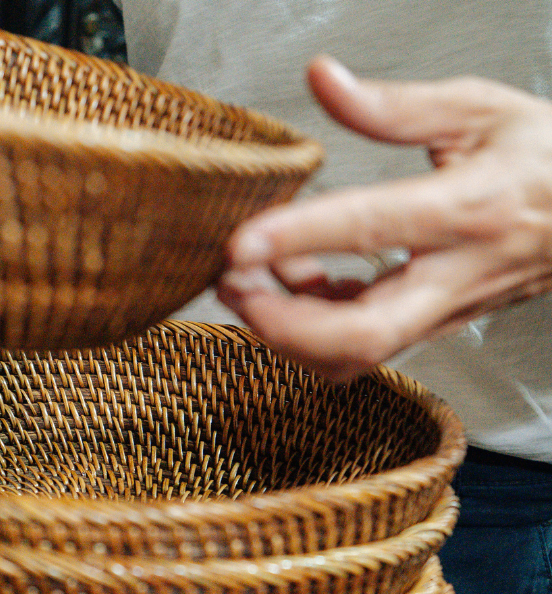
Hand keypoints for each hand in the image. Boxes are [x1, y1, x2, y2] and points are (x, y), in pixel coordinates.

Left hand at [217, 56, 551, 379]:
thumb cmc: (543, 158)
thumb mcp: (479, 109)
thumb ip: (394, 106)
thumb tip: (322, 79)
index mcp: (470, 206)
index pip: (374, 226)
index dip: (301, 238)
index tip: (242, 240)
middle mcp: (456, 273)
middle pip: (364, 332)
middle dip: (284, 323)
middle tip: (233, 287)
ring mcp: (443, 311)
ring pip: (357, 353)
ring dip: (288, 330)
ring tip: (247, 283)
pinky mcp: (430, 327)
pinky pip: (361, 348)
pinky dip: (311, 328)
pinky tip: (290, 287)